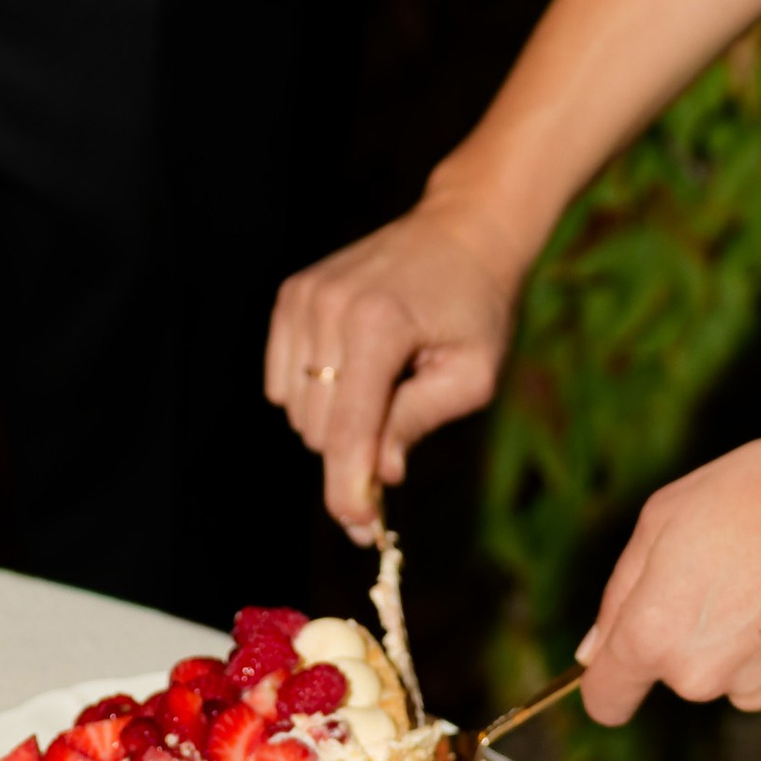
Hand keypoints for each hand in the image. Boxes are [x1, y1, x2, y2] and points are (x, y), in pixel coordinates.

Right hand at [267, 200, 523, 539]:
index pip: (347, 431)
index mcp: (378, 325)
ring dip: (336, 419)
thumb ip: (418, 422)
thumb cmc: (478, 306)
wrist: (465, 231)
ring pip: (295, 409)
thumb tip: (379, 476)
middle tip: (399, 434)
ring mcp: (304, 298)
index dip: (350, 489)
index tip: (361, 530)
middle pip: (318, 429)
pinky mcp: (291, 296)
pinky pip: (282, 380)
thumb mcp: (472, 374)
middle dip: (355, 451)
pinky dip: (314, 393)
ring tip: (386, 382)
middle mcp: (329, 307)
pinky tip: (356, 369)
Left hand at [575, 420, 760, 723]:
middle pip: (674, 673)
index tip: (622, 656)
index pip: (607, 700)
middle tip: (720, 565)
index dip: (609, 677)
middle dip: (686, 630)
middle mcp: (702, 676)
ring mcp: (759, 687)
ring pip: (728, 674)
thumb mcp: (663, 516)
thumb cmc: (758, 495)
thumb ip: (621, 593)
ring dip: (737, 639)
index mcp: (654, 635)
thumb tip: (594, 649)